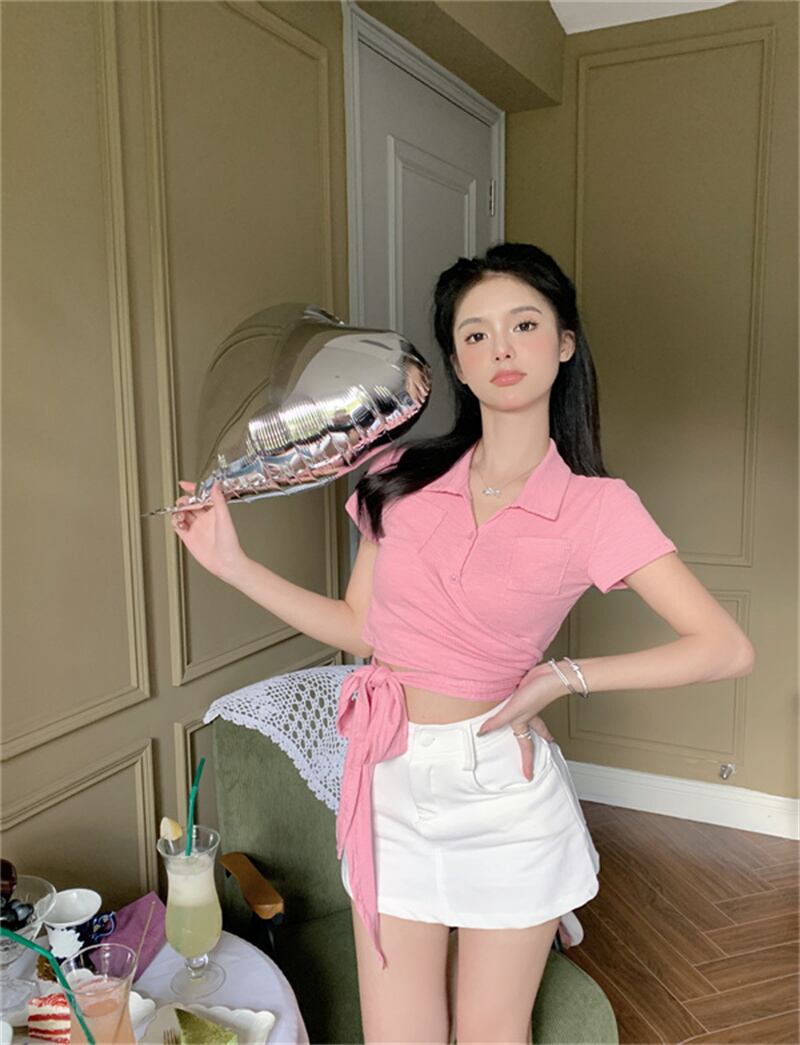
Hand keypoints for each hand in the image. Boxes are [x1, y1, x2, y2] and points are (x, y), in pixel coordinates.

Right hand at [170, 481, 247, 582]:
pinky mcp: (189, 537)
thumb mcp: (224, 518)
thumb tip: (215, 485)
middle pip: (189, 503)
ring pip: (182, 513)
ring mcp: (196, 527)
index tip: (184, 484)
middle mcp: (204, 518)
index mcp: (214, 511)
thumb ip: (219, 501)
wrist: (225, 562)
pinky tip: (179, 523)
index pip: (201, 495)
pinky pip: (177, 526)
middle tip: (184, 504)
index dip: (192, 488)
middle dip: (184, 501)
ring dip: (178, 511)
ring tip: (181, 515)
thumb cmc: (230, 543)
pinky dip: (175, 522)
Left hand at [476, 664, 568, 780]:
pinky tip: (519, 696)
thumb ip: (497, 721)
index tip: (528, 776)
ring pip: (529, 717)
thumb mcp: (513, 711)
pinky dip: (520, 702)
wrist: (550, 676)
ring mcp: (527, 703)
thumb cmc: (536, 694)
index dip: (527, 763)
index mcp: (525, 723)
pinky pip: (521, 701)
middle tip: (544, 745)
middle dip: (539, 740)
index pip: (526, 747)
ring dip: (531, 722)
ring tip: (528, 723)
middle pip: (533, 732)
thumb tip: (482, 732)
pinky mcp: (526, 691)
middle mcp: (527, 715)